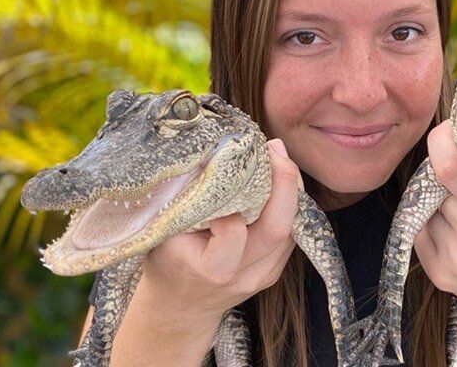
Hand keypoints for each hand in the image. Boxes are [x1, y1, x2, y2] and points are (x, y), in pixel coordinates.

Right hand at [138, 138, 300, 320]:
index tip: (223, 176)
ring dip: (290, 189)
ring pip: (291, 228)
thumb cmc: (169, 262)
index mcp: (212, 268)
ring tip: (277, 158)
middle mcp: (243, 275)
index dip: (232, 201)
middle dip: (283, 183)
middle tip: (274, 149)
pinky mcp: (275, 270)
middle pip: (277, 229)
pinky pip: (291, 232)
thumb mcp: (165, 234)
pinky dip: (288, 204)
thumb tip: (209, 156)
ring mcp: (263, 275)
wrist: (181, 307)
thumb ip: (187, 205)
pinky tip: (277, 182)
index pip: (233, 231)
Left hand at [413, 120, 456, 314]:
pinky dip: (433, 219)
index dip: (443, 142)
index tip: (448, 131)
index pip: (453, 167)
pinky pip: (422, 227)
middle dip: (449, 172)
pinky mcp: (438, 273)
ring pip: (430, 205)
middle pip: (441, 184)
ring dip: (442, 198)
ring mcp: (456, 259)